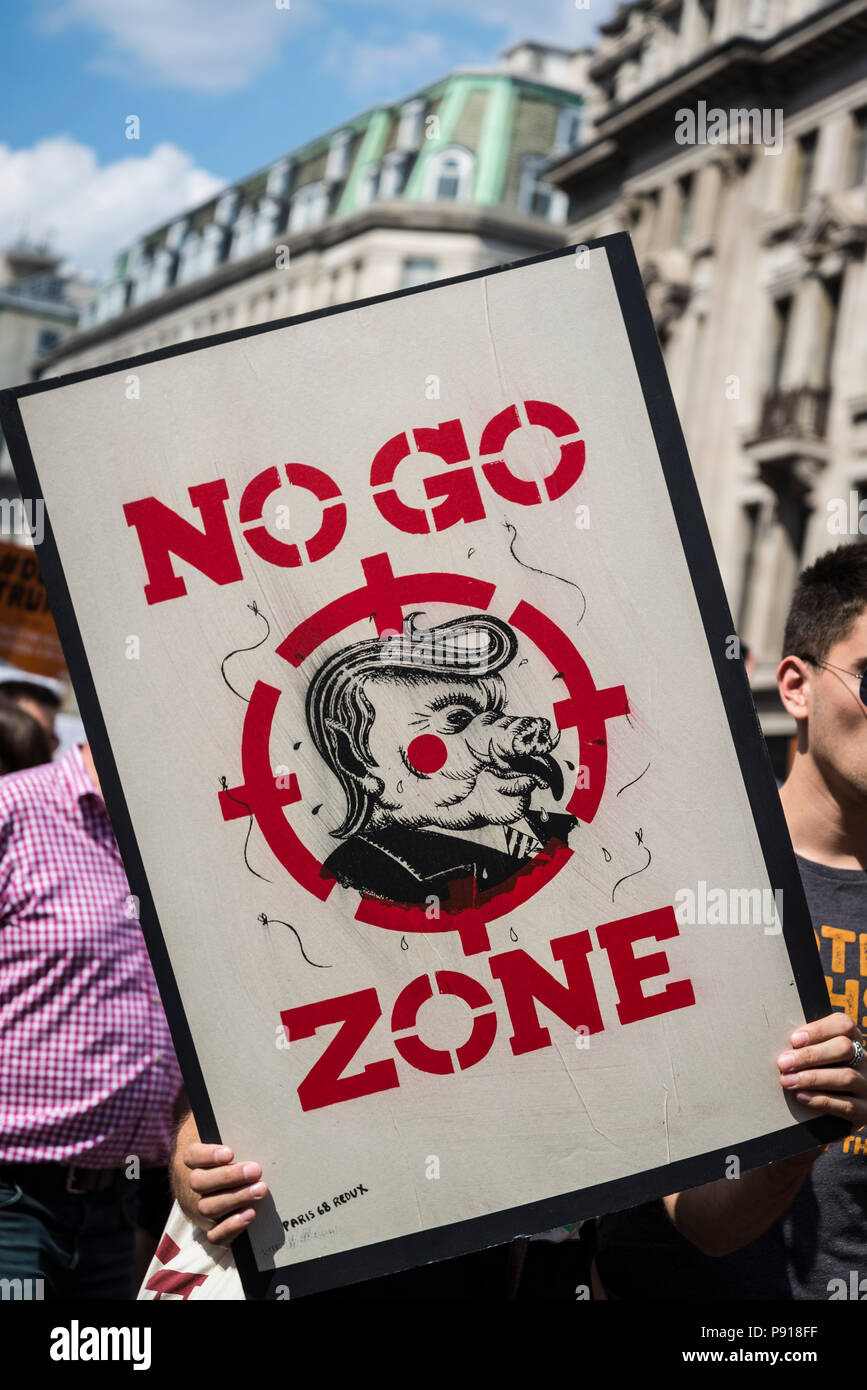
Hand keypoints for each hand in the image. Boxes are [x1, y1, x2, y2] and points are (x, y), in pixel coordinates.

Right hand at [172, 1115, 268, 1245]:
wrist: (200, 1176)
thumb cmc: (216, 1145)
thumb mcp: (213, 1127)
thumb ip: (223, 1117)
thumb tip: (243, 1092)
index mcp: (189, 1158)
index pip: (192, 1155)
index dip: (208, 1155)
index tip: (229, 1152)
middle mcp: (189, 1184)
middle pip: (201, 1183)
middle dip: (230, 1177)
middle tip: (256, 1169)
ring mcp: (197, 1207)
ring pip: (209, 1207)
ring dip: (236, 1199)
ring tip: (261, 1189)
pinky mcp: (208, 1226)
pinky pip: (214, 1235)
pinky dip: (231, 1227)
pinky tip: (250, 1215)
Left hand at [778, 1012, 866, 1130]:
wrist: (848, 1108)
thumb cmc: (825, 1074)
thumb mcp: (822, 1057)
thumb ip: (808, 1048)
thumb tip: (780, 1044)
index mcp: (853, 1041)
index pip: (843, 1025)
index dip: (819, 1030)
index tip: (794, 1040)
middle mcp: (865, 1061)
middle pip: (843, 1048)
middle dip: (810, 1055)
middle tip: (783, 1062)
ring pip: (845, 1077)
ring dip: (812, 1078)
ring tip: (787, 1081)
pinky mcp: (865, 1110)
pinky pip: (846, 1105)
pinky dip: (821, 1100)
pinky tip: (801, 1096)